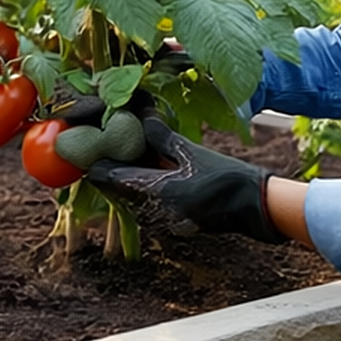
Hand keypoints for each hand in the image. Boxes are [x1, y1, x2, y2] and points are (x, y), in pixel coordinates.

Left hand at [83, 114, 286, 244]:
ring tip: (124, 155)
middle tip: (102, 145)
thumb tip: (138, 117)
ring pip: (128, 199)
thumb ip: (161, 137)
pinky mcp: (171, 224)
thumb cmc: (226, 177)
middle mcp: (151, 212)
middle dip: (108, 168)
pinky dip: (141, 188)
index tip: (86, 145)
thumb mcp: (191, 152)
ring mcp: (161, 221)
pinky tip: (148, 171)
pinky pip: (145, 205)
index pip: (107, 178)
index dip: (93, 161)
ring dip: (124, 179)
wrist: (254, 206)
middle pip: (114, 190)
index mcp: (154, 192)